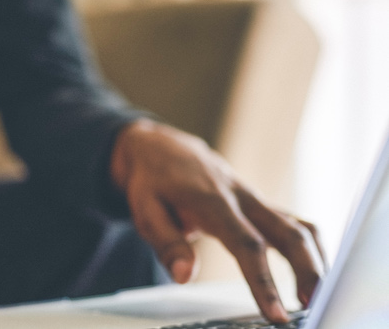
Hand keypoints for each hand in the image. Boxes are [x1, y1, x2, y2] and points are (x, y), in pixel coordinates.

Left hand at [110, 119, 325, 322]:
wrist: (162, 149)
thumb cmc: (153, 182)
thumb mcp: (145, 210)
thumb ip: (167, 244)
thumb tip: (184, 277)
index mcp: (213, 201)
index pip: (246, 245)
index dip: (264, 281)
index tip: (276, 313)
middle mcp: (242, 198)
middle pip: (289, 234)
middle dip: (308, 272)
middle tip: (314, 307)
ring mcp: (255, 200)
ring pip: (299, 227)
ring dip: (315, 261)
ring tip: (316, 298)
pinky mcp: (261, 204)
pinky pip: (295, 224)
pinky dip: (310, 249)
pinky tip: (314, 274)